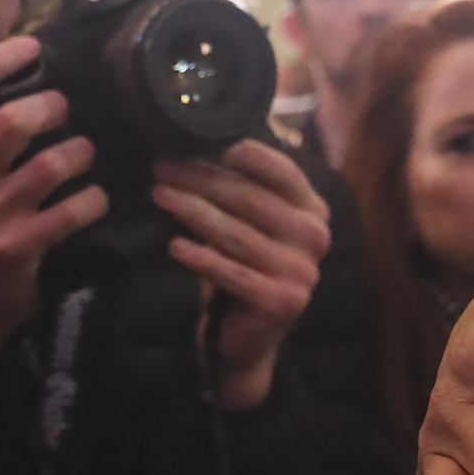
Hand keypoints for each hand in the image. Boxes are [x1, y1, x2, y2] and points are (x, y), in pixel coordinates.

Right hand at [0, 36, 103, 373]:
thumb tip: (25, 84)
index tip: (31, 46)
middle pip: (11, 119)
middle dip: (54, 106)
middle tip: (70, 108)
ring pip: (52, 163)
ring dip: (83, 152)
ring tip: (88, 153)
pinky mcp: (16, 249)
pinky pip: (73, 211)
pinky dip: (95, 200)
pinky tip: (97, 199)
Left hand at [154, 138, 330, 411]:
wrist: (251, 336)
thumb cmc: (248, 266)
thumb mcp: (256, 223)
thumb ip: (247, 188)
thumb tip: (200, 138)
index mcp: (314, 210)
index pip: (280, 170)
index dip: (238, 153)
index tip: (195, 139)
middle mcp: (315, 237)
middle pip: (250, 198)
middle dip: (200, 178)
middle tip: (161, 166)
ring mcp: (302, 271)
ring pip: (236, 233)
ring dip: (192, 211)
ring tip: (158, 195)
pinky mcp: (282, 301)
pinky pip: (233, 273)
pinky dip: (201, 259)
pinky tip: (174, 246)